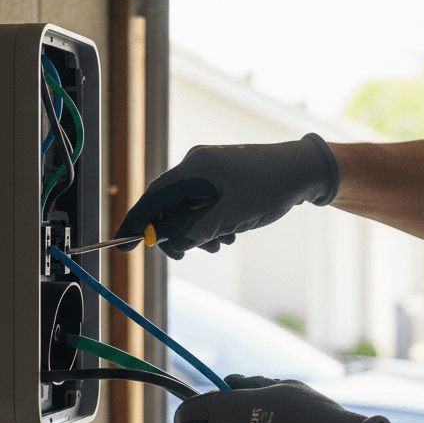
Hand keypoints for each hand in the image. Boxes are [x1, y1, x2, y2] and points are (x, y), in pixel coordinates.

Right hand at [115, 134, 338, 259]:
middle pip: (168, 206)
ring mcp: (208, 173)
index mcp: (193, 169)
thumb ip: (198, 230)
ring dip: (197, 232)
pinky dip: (209, 223)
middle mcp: (196, 168)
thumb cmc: (268, 187)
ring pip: (187, 210)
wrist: (301, 171)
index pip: (152, 197)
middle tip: (186, 254)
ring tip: (221, 243)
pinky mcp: (220, 181)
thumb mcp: (232, 215)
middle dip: (175, 233)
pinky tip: (230, 232)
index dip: (135, 222)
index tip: (122, 245)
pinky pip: (202, 206)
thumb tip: (174, 244)